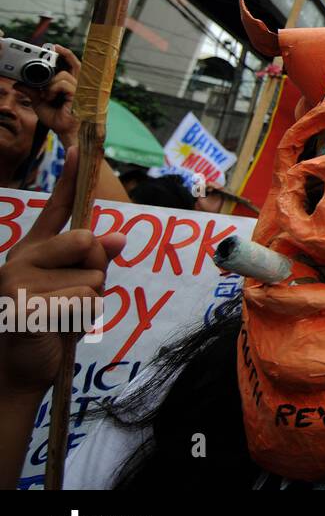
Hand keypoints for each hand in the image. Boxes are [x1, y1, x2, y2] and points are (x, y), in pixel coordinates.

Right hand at [0, 149, 125, 395]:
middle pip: (88, 243)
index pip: (55, 208)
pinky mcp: (23, 304)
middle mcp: (20, 257)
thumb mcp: (77, 288)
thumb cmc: (52, 326)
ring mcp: (16, 280)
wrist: (22, 371)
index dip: (68, 177)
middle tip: (73, 299)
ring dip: (88, 303)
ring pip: (92, 278)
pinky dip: (81, 319)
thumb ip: (95, 261)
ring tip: (62, 318)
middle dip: (95, 273)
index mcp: (33, 249)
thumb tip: (117, 238)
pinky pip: (83, 301)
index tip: (79, 144)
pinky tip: (57, 329)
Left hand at [19, 45, 80, 144]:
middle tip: (54, 47)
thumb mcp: (39, 103)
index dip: (65, 55)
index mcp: (69, 86)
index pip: (70, 67)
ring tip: (47, 96)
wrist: (65, 131)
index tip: (55, 47)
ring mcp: (80, 89)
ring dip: (50, 84)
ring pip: (62, 75)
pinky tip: (50, 98)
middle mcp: (77, 85)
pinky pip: (63, 84)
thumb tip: (18, 83)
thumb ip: (31, 91)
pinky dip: (53, 90)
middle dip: (65, 53)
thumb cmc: (57, 119)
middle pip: (74, 64)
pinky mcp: (79, 94)